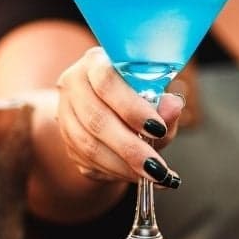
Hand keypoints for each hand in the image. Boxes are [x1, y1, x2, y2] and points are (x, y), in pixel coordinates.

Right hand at [56, 47, 184, 187]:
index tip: (157, 128)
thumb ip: (164, 102)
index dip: (132, 108)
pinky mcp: (66, 141)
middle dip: (130, 148)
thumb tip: (173, 107)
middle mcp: (74, 85)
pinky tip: (138, 176)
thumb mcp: (153, 94)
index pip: (107, 82)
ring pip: (89, 146)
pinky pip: (88, 163)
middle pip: (96, 120)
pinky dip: (117, 173)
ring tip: (153, 176)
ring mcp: (65, 114)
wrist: (107, 105)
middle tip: (157, 167)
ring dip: (124, 166)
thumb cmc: (135, 94)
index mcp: (95, 62)